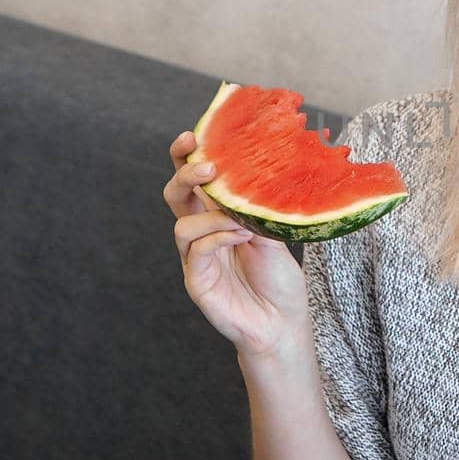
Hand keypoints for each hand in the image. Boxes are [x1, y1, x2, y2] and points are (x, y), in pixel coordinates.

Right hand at [163, 130, 309, 358]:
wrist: (283, 323)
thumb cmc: (279, 279)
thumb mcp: (273, 234)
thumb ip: (257, 209)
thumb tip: (254, 174)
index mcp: (217, 217)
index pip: (193, 181)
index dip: (185, 157)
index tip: (193, 136)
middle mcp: (202, 234)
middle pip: (175, 196)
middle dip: (184, 175)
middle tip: (206, 167)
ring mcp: (195, 258)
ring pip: (182, 224)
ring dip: (212, 215)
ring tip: (241, 221)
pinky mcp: (196, 281)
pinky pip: (195, 251)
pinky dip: (217, 238)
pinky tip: (240, 237)